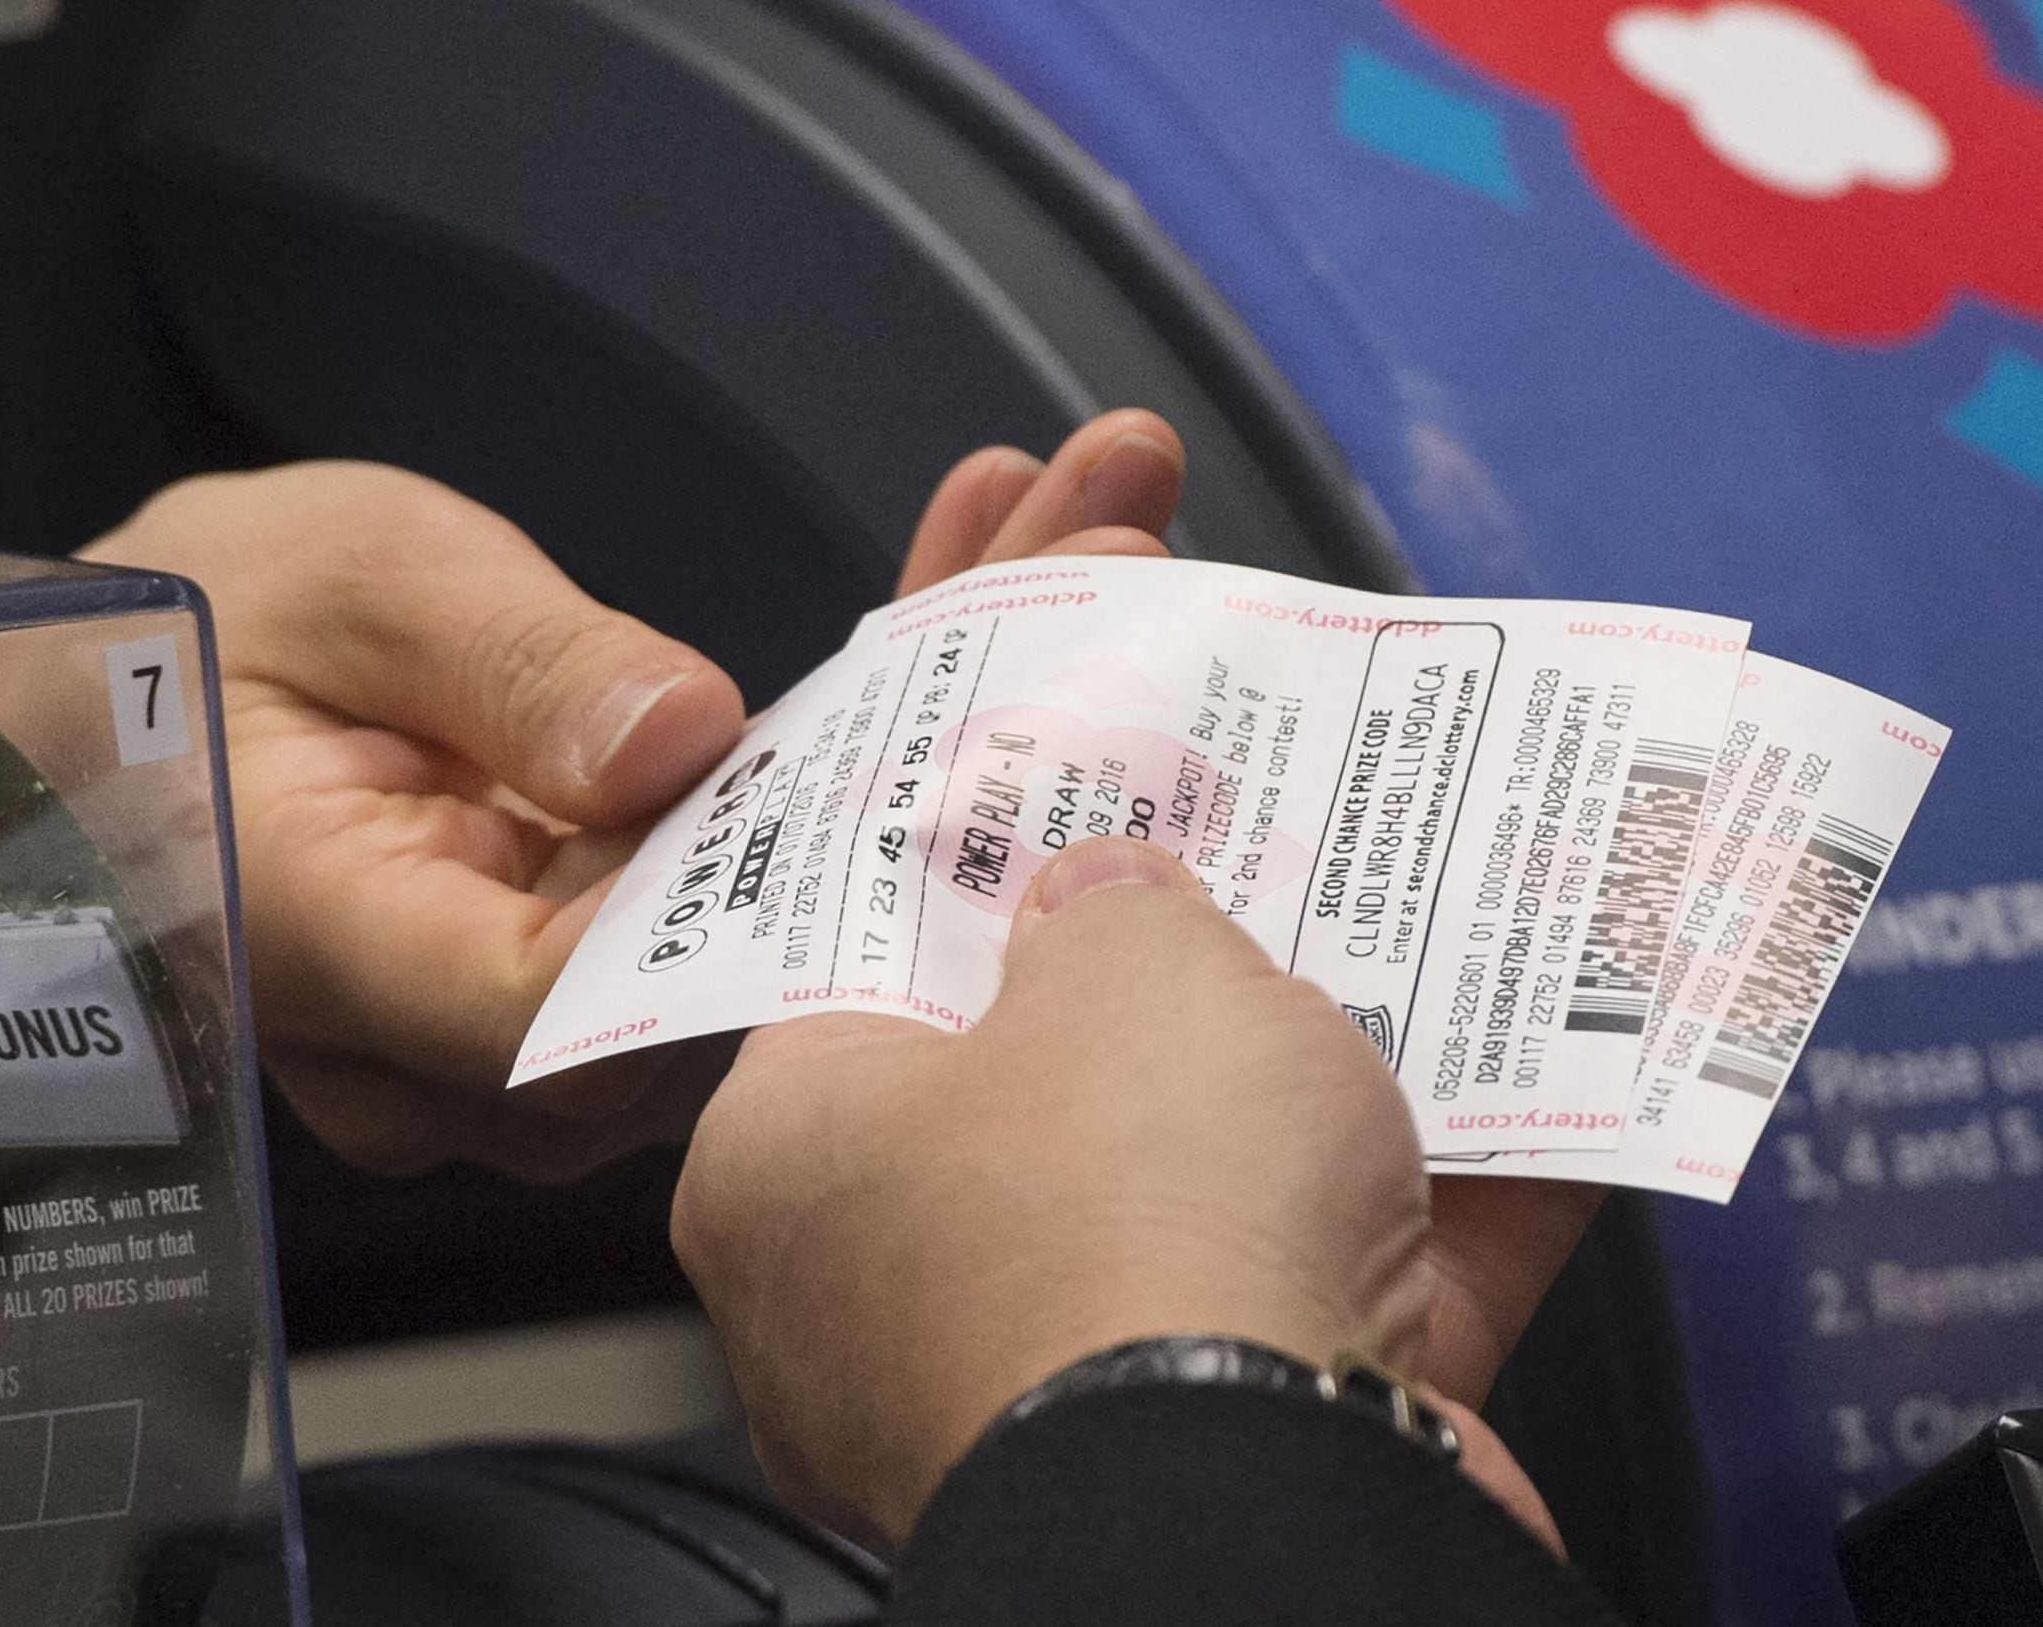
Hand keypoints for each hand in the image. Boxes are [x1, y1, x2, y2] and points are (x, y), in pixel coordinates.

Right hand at [78, 412, 1184, 1176]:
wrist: (117, 706)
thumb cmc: (191, 629)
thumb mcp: (344, 583)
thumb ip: (501, 673)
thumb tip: (676, 745)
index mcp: (343, 951)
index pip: (591, 1007)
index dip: (788, 904)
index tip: (973, 747)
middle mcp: (446, 1049)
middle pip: (727, 969)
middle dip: (931, 771)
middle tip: (1097, 568)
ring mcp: (522, 1040)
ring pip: (759, 944)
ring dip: (926, 751)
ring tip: (1070, 549)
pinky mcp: (581, 990)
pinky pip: (736, 911)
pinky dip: (856, 776)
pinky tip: (972, 619)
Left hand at [674, 838, 1580, 1552]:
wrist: (1270, 1510)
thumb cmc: (1124, 1241)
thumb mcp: (1125, 969)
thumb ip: (1115, 907)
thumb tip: (1113, 896)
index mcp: (794, 1165)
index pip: (857, 983)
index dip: (967, 885)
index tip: (1045, 816)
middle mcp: (894, 1300)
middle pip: (1041, 1096)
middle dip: (1159, 993)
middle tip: (1239, 870)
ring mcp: (1056, 1391)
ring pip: (1204, 1202)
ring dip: (1311, 1101)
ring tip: (1409, 963)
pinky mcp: (1219, 1459)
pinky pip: (1331, 1305)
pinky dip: (1431, 1219)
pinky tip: (1530, 1109)